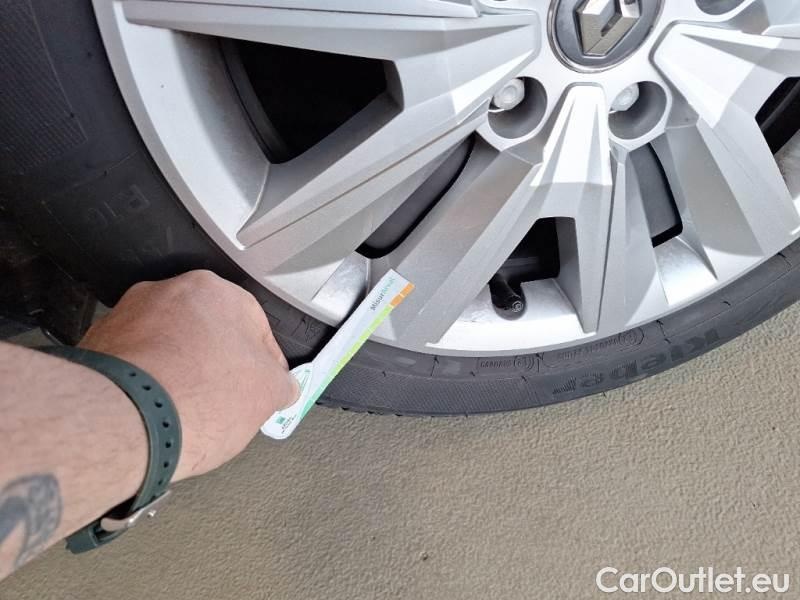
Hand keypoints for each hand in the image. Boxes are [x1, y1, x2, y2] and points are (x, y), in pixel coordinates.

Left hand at [79, 270, 297, 480]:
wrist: (125, 421)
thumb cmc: (197, 397)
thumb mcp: (267, 394)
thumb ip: (280, 383)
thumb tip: (281, 387)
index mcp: (215, 291)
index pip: (254, 326)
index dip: (264, 364)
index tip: (264, 388)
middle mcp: (167, 294)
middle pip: (207, 332)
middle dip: (218, 364)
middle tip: (226, 401)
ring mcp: (127, 318)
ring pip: (168, 346)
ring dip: (180, 373)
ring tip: (187, 411)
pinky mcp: (97, 348)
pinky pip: (136, 365)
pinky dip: (148, 385)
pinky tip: (157, 413)